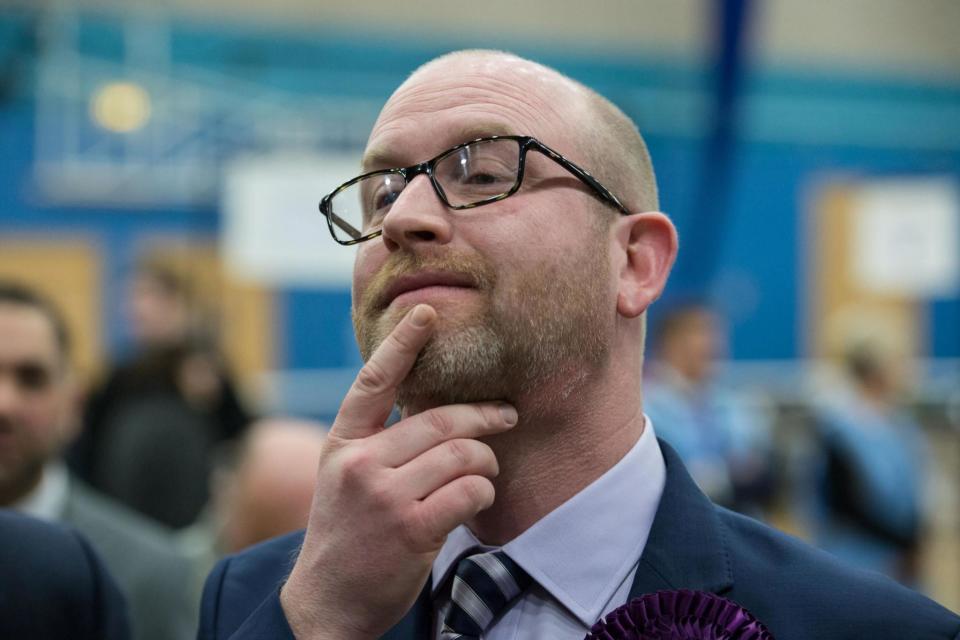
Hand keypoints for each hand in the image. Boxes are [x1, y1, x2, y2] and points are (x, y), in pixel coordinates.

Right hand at [280, 304, 517, 638]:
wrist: (328, 601)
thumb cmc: (347, 533)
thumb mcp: (344, 478)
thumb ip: (378, 442)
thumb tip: (435, 408)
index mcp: (342, 443)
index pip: (373, 382)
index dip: (402, 344)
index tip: (426, 313)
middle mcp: (359, 463)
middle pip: (439, 420)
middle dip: (483, 416)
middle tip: (507, 415)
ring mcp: (384, 496)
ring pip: (462, 454)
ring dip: (486, 461)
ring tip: (486, 470)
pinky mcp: (411, 528)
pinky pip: (470, 491)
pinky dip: (483, 492)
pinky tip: (475, 499)